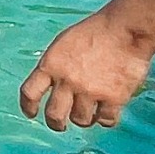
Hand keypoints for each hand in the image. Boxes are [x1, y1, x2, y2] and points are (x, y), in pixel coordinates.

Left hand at [21, 11, 154, 132]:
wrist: (126, 28)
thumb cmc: (96, 31)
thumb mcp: (64, 42)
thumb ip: (55, 65)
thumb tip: (51, 85)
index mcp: (51, 64)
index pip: (29, 92)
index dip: (27, 106)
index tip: (31, 113)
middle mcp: (68, 81)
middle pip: (54, 115)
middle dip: (56, 123)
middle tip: (61, 125)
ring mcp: (91, 91)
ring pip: (80, 120)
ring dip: (84, 119)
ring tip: (90, 111)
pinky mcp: (114, 98)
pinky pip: (105, 120)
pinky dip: (105, 119)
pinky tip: (107, 111)